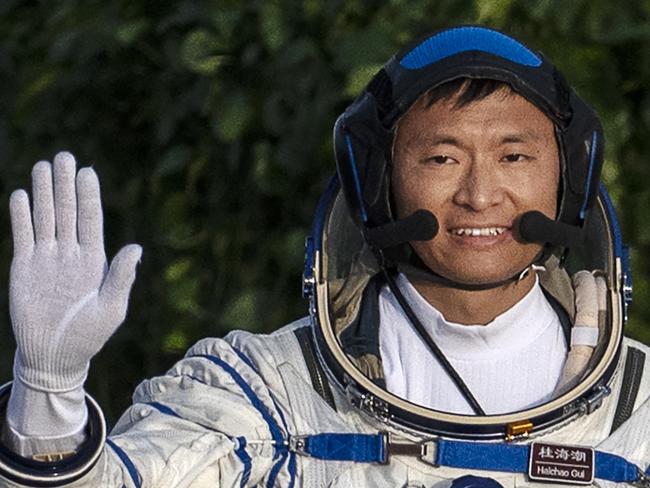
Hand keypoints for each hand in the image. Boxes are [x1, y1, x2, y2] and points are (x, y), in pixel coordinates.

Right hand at [9, 152, 141, 391]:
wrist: (54, 356)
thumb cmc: (88, 336)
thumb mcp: (112, 309)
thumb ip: (121, 277)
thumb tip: (137, 247)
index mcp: (95, 259)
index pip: (91, 220)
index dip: (89, 196)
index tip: (87, 171)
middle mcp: (71, 253)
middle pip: (68, 211)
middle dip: (66, 184)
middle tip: (64, 156)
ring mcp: (46, 258)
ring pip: (45, 217)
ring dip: (44, 192)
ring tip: (43, 166)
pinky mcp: (24, 267)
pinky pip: (23, 236)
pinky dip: (21, 216)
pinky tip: (21, 195)